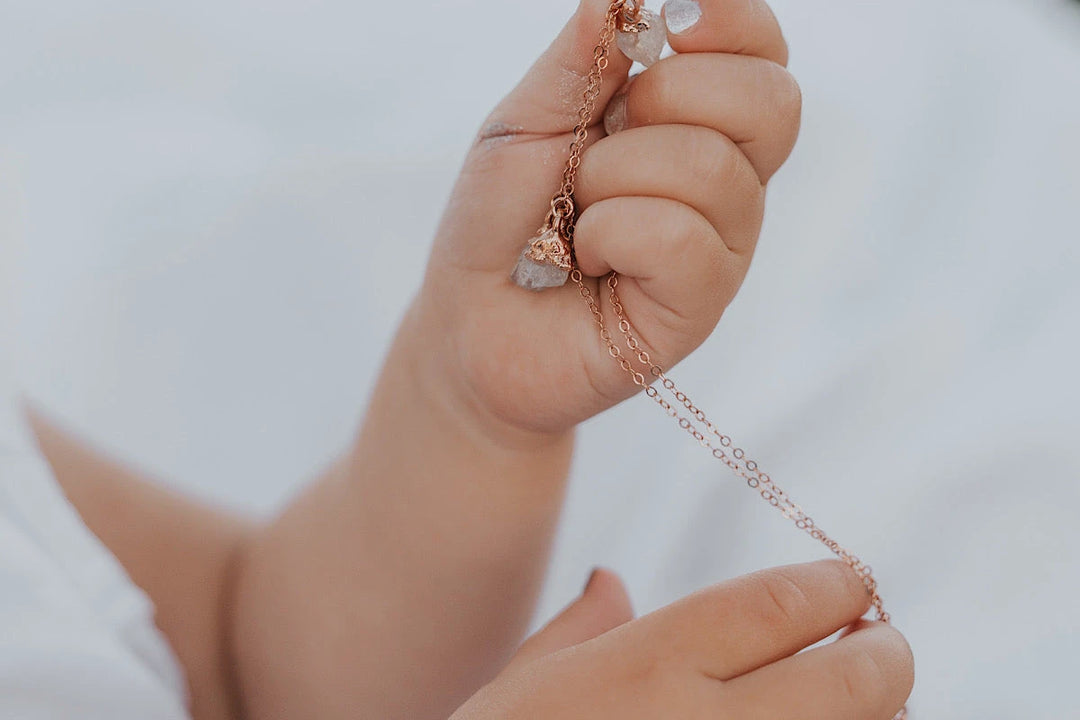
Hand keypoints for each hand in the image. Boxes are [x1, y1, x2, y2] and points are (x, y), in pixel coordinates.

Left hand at [412, 0, 800, 438]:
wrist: (468, 328)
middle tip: (602, 137)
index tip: (670, 21)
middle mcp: (724, 182)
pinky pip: (681, 239)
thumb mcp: (523, 125)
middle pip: (774, 102)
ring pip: (713, 167)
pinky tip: (590, 258)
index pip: (764, 55)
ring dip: (613, 177)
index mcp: (692, 123)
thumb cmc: (500, 224)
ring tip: (575, 214)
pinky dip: (612, 235)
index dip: (735, 20)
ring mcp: (720, 247)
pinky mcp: (700, 308)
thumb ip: (576, 64)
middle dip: (671, 95)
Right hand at [452, 561, 913, 719]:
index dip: (831, 585)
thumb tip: (609, 578)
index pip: (778, 606)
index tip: (850, 581)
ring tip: (854, 700)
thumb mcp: (524, 687)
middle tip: (881, 643)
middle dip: (883, 652)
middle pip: (852, 680)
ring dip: (872, 714)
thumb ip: (581, 630)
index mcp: (648, 668)